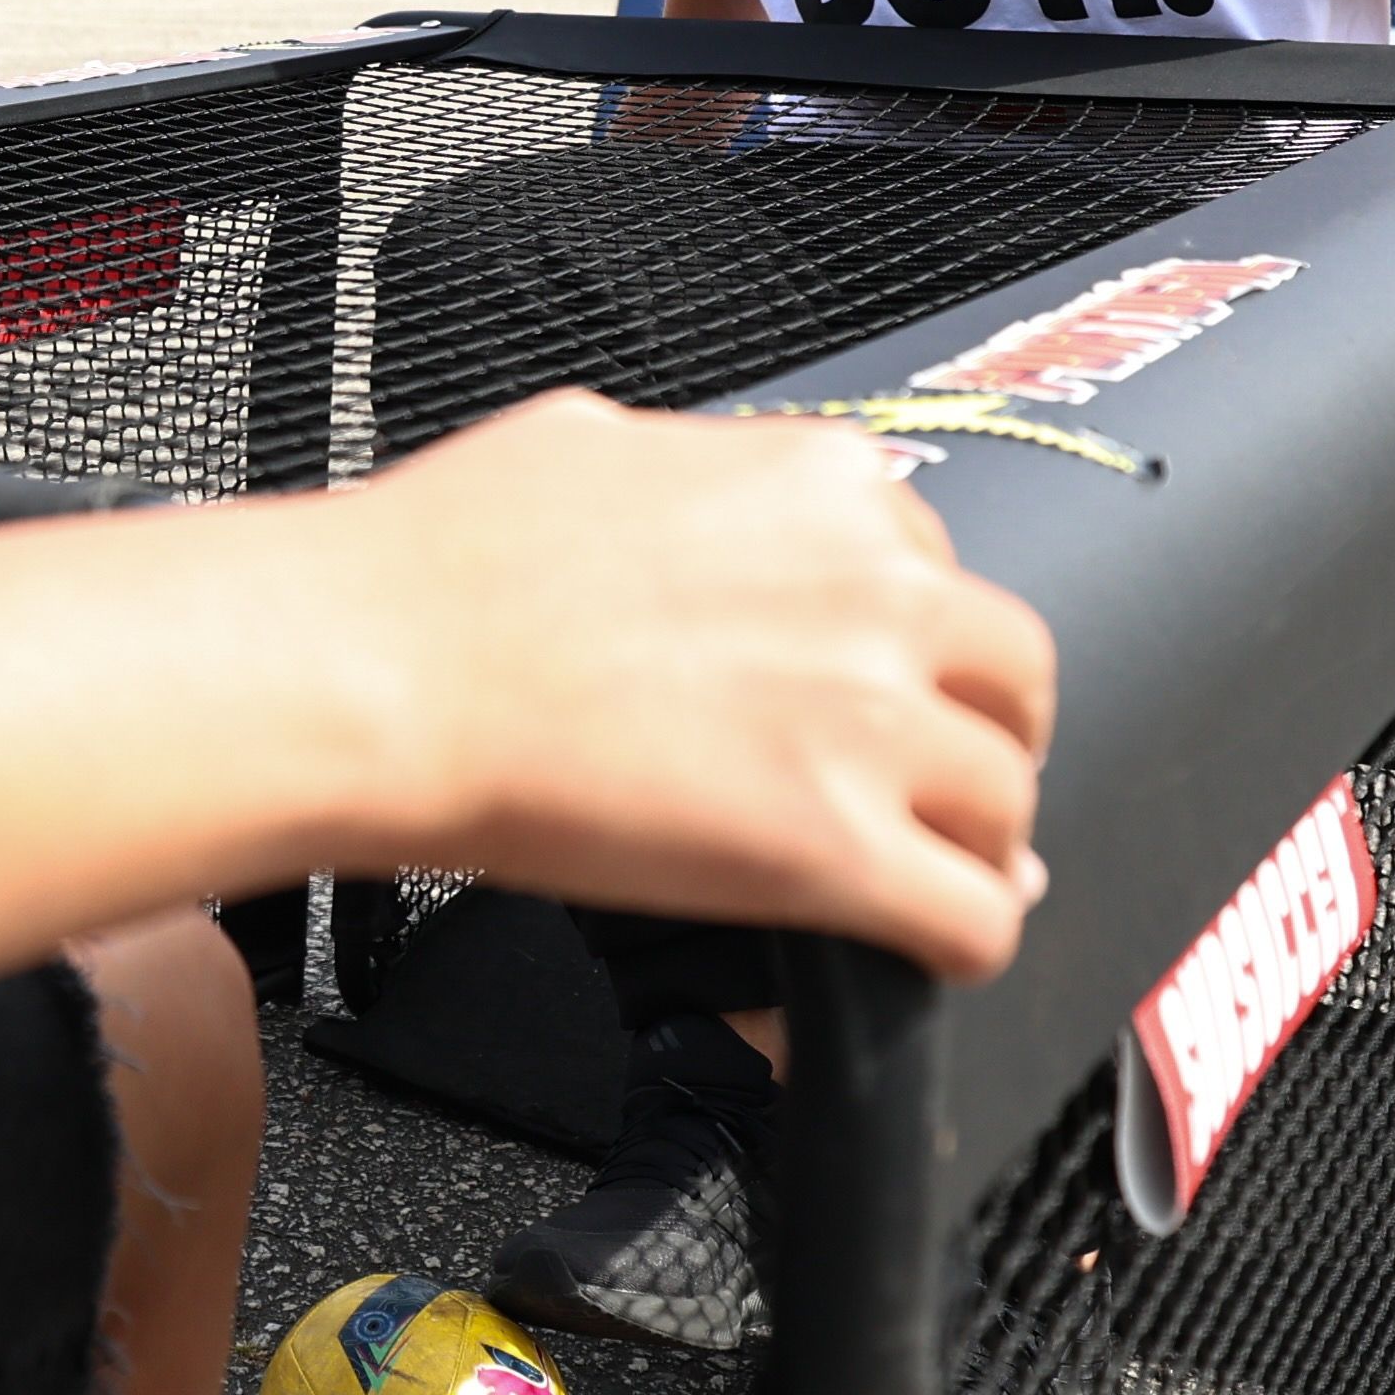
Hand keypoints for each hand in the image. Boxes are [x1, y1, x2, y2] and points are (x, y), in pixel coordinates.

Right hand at [323, 395, 1053, 981]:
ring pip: (1006, 804)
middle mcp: (875, 592)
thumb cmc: (442, 565)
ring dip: (970, 845)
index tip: (885, 686)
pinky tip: (916, 953)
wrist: (381, 669)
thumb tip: (706, 491)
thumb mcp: (593, 441)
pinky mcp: (835, 848)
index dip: (915, 644)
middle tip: (931, 781)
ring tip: (919, 875)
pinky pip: (973, 918)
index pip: (941, 568)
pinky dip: (959, 944)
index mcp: (822, 486)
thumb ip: (698, 470)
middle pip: (1013, 680)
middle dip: (982, 735)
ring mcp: (868, 724)